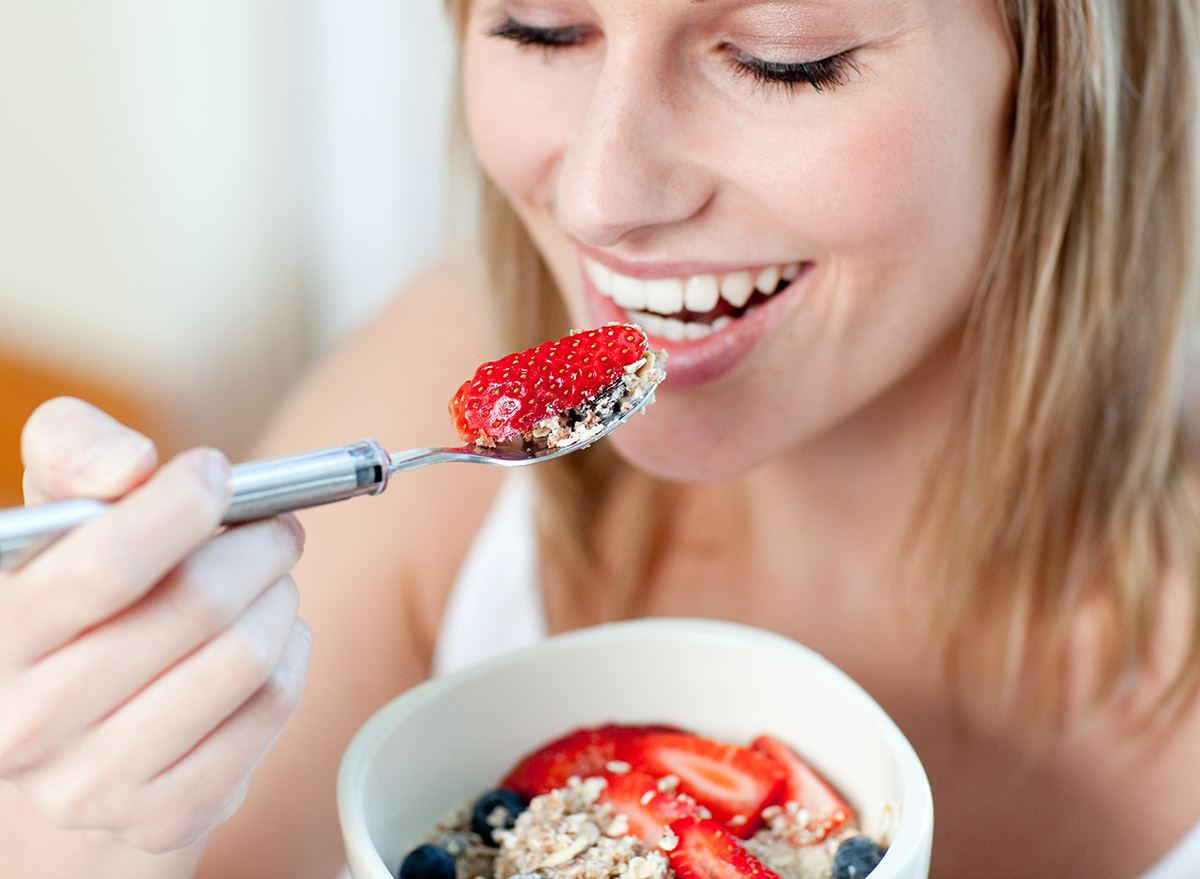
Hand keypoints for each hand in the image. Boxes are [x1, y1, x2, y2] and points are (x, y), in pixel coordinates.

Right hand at [0, 398, 311, 853]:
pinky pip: (272, 706)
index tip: (216, 474)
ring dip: (281, 598)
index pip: (104, 566)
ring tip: (271, 583)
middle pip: (198, 605)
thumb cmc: (81, 605)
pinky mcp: (166, 815)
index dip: (179, 507)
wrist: (78, 741)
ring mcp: (97, 782)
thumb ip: (74, 455)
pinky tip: (271, 641)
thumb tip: (131, 462)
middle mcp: (31, 722)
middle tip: (275, 529)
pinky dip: (292, 655)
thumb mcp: (55, 523)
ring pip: (247, 655)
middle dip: (258, 547)